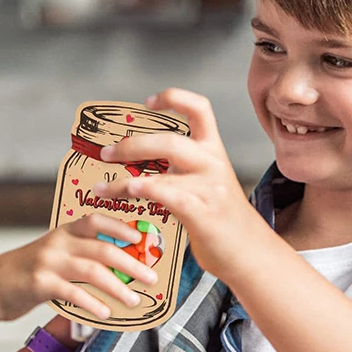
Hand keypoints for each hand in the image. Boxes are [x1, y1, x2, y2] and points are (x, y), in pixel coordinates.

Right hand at [0, 214, 158, 322]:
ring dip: (118, 286)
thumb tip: (118, 267)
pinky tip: (106, 313)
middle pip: (103, 248)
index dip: (122, 227)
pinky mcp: (39, 283)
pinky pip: (73, 293)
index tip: (142, 238)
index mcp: (63, 232)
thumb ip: (79, 255)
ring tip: (134, 300)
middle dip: (131, 263)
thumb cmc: (26, 272)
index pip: (96, 220)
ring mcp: (48, 262)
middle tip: (150, 277)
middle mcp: (57, 243)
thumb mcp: (52, 254)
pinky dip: (92, 303)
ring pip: (92, 271)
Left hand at [93, 88, 267, 280]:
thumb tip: (140, 158)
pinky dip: (143, 190)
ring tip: (102, 187)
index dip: (174, 98)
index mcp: (213, 150)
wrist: (250, 253)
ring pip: (162, 172)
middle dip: (132, 145)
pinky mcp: (203, 213)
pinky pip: (168, 196)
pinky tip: (125, 193)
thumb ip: (180, 167)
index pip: (199, 108)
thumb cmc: (220, 218)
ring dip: (125, 179)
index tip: (147, 102)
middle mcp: (213, 163)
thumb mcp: (205, 181)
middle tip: (106, 154)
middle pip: (169, 140)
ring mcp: (210, 188)